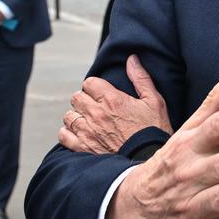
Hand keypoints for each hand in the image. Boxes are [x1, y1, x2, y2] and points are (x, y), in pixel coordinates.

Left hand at [59, 55, 173, 154]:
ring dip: (77, 116)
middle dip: (85, 100)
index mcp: (112, 99)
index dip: (95, 87)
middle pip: (77, 98)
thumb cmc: (153, 130)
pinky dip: (69, 133)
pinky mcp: (83, 148)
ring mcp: (87, 131)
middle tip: (96, 107)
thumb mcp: (154, 101)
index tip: (102, 93)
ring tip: (87, 121)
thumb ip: (141, 78)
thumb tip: (132, 59)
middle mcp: (96, 113)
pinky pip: (64, 135)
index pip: (89, 83)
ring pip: (69, 116)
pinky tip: (79, 134)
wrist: (147, 158)